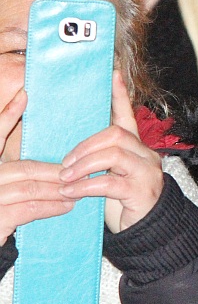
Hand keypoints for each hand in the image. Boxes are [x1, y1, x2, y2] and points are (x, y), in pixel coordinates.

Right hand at [0, 90, 72, 244]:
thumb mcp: (4, 189)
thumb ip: (17, 172)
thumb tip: (49, 156)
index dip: (5, 116)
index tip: (24, 95)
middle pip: (24, 168)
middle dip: (55, 169)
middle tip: (82, 168)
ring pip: (30, 187)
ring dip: (60, 187)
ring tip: (80, 188)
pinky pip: (29, 208)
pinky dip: (52, 206)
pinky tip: (68, 205)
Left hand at [59, 73, 163, 232]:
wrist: (150, 230)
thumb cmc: (125, 201)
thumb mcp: (113, 176)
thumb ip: (101, 161)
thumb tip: (70, 154)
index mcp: (137, 148)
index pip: (128, 116)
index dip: (120, 95)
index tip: (113, 74)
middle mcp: (146, 155)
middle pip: (116, 134)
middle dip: (85, 146)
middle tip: (65, 163)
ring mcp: (146, 172)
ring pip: (114, 154)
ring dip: (84, 164)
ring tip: (65, 178)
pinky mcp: (141, 191)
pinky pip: (110, 182)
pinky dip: (86, 186)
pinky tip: (72, 192)